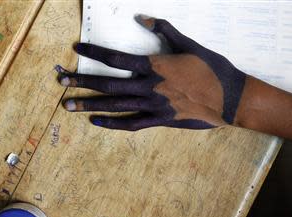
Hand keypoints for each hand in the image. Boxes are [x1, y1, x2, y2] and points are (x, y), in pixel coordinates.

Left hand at [57, 15, 246, 130]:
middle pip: (108, 84)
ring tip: (68, 105)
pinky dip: (112, 123)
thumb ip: (165, 30)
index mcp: (154, 65)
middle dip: (82, 81)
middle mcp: (149, 86)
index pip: (116, 58)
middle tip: (61, 81)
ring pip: (115, 105)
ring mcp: (154, 105)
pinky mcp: (160, 121)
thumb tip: (145, 17)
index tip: (77, 49)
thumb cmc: (211, 68)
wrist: (230, 98)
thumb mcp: (189, 44)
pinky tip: (96, 121)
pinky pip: (131, 124)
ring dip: (90, 104)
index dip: (94, 52)